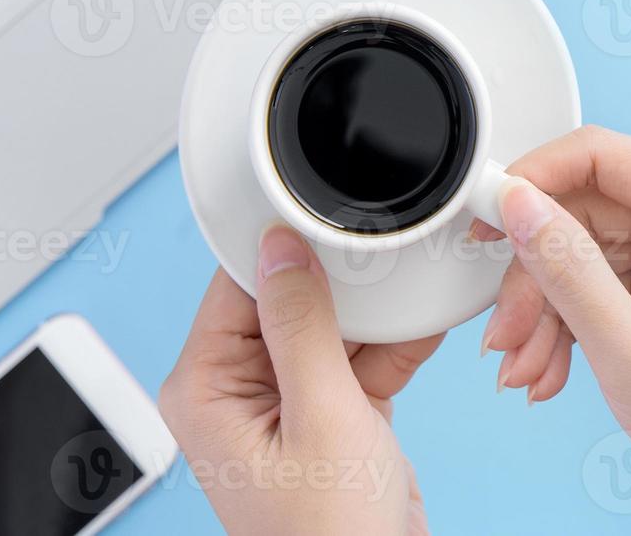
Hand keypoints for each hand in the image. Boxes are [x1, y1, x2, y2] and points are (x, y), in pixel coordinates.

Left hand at [160, 226, 443, 535]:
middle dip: (343, 280)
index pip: (238, 285)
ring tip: (414, 281)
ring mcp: (286, 401)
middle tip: (385, 252)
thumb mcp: (322, 415)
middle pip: (289, 299)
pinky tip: (423, 319)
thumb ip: (302, 326)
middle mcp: (238, 390)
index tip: (325, 214)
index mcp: (206, 387)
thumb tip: (281, 248)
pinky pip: (359, 357)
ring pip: (332, 325)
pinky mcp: (329, 414)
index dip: (284, 246)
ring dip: (376, 312)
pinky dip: (393, 343)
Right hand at [474, 126, 630, 533]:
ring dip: (542, 306)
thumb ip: (565, 266)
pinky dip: (561, 315)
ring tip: (526, 363)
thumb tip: (518, 203)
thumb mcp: (625, 344)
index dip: (533, 180)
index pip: (601, 155)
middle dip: (534, 275)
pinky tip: (547, 361)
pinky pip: (589, 267)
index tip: (486, 213)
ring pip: (575, 241)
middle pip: (580, 206)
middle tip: (506, 328)